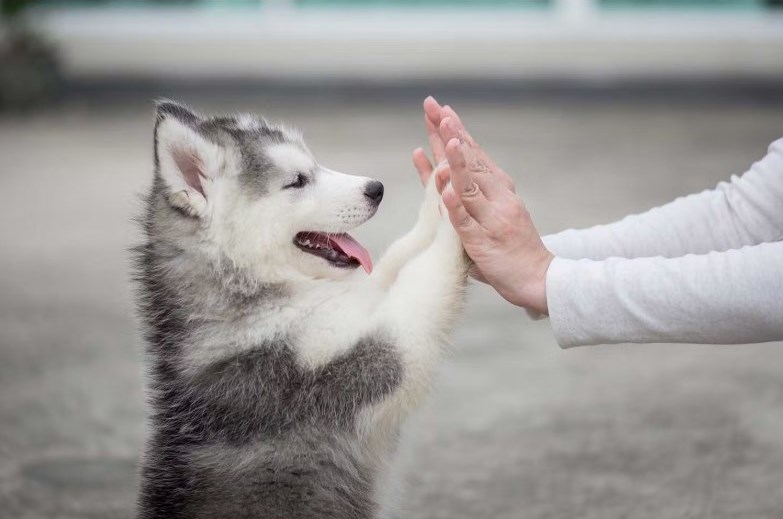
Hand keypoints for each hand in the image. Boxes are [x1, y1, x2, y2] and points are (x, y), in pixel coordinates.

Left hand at [413, 97, 553, 313]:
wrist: (539, 278)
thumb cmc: (512, 247)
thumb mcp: (492, 213)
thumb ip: (468, 195)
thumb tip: (443, 172)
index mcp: (499, 190)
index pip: (474, 155)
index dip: (456, 132)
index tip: (441, 110)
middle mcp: (497, 198)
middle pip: (470, 161)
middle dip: (450, 134)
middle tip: (435, 108)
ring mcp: (491, 219)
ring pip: (469, 186)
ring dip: (457, 162)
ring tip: (445, 138)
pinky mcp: (483, 242)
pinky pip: (466, 222)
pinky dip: (455, 206)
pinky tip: (445, 191)